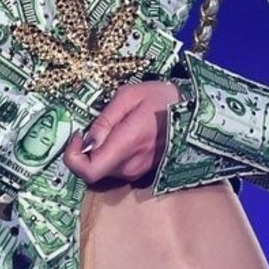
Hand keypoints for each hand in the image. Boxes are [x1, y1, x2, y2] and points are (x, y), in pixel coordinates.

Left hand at [62, 81, 179, 185]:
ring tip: (115, 126)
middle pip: (94, 169)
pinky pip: (117, 167)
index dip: (73, 158)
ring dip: (101, 151)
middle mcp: (131, 165)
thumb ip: (105, 119)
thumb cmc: (163, 99)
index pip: (90, 171)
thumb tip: (87, 140)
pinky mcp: (143, 172)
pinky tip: (124, 134)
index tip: (77, 136)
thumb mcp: (129, 96)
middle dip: (88, 149)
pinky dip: (112, 153)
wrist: (196, 113)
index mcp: (127, 144)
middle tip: (97, 124)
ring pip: (105, 168)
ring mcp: (138, 171)